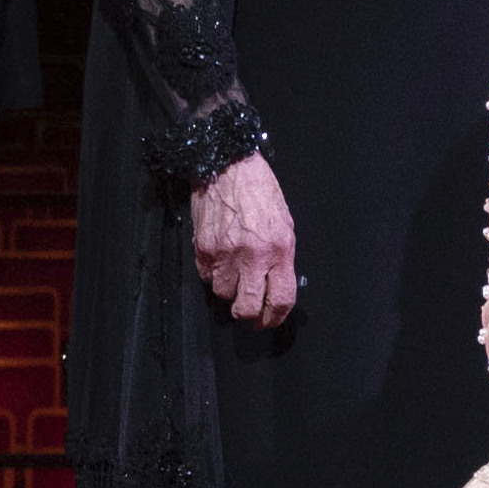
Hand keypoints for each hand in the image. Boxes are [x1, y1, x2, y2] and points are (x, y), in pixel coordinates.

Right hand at [190, 152, 298, 325]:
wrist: (230, 166)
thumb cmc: (261, 194)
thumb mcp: (285, 226)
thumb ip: (282, 259)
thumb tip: (275, 288)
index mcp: (279, 250)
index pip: (280, 298)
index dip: (275, 317)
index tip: (270, 321)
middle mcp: (253, 255)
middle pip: (247, 307)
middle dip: (249, 315)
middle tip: (250, 311)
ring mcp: (226, 253)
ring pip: (223, 294)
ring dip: (229, 291)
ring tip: (234, 275)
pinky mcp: (204, 248)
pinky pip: (206, 277)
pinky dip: (213, 275)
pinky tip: (221, 260)